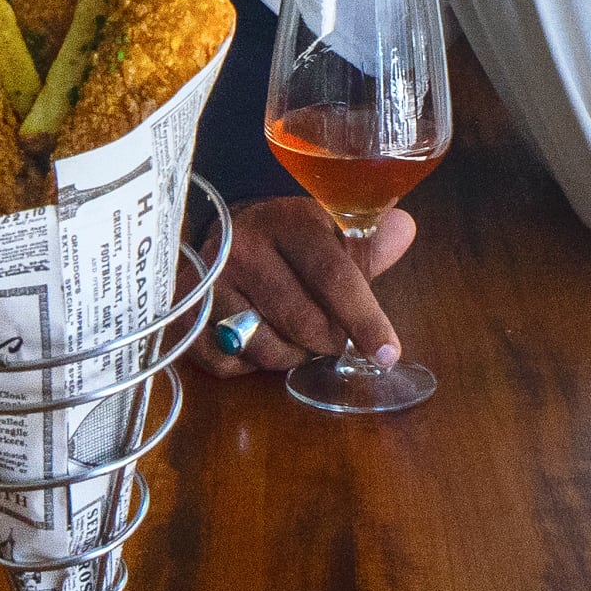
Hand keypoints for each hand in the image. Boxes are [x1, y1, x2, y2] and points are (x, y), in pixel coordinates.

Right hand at [191, 194, 414, 376]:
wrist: (220, 230)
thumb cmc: (286, 237)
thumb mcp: (326, 230)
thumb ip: (367, 243)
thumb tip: (405, 230)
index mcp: (286, 224)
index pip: (334, 277)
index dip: (365, 319)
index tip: (387, 353)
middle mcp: (242, 250)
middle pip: (305, 324)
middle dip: (329, 341)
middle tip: (331, 333)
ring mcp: (209, 285)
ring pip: (269, 351)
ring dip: (292, 355)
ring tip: (292, 331)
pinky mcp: (186, 317)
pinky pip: (231, 367)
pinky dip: (250, 365)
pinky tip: (255, 336)